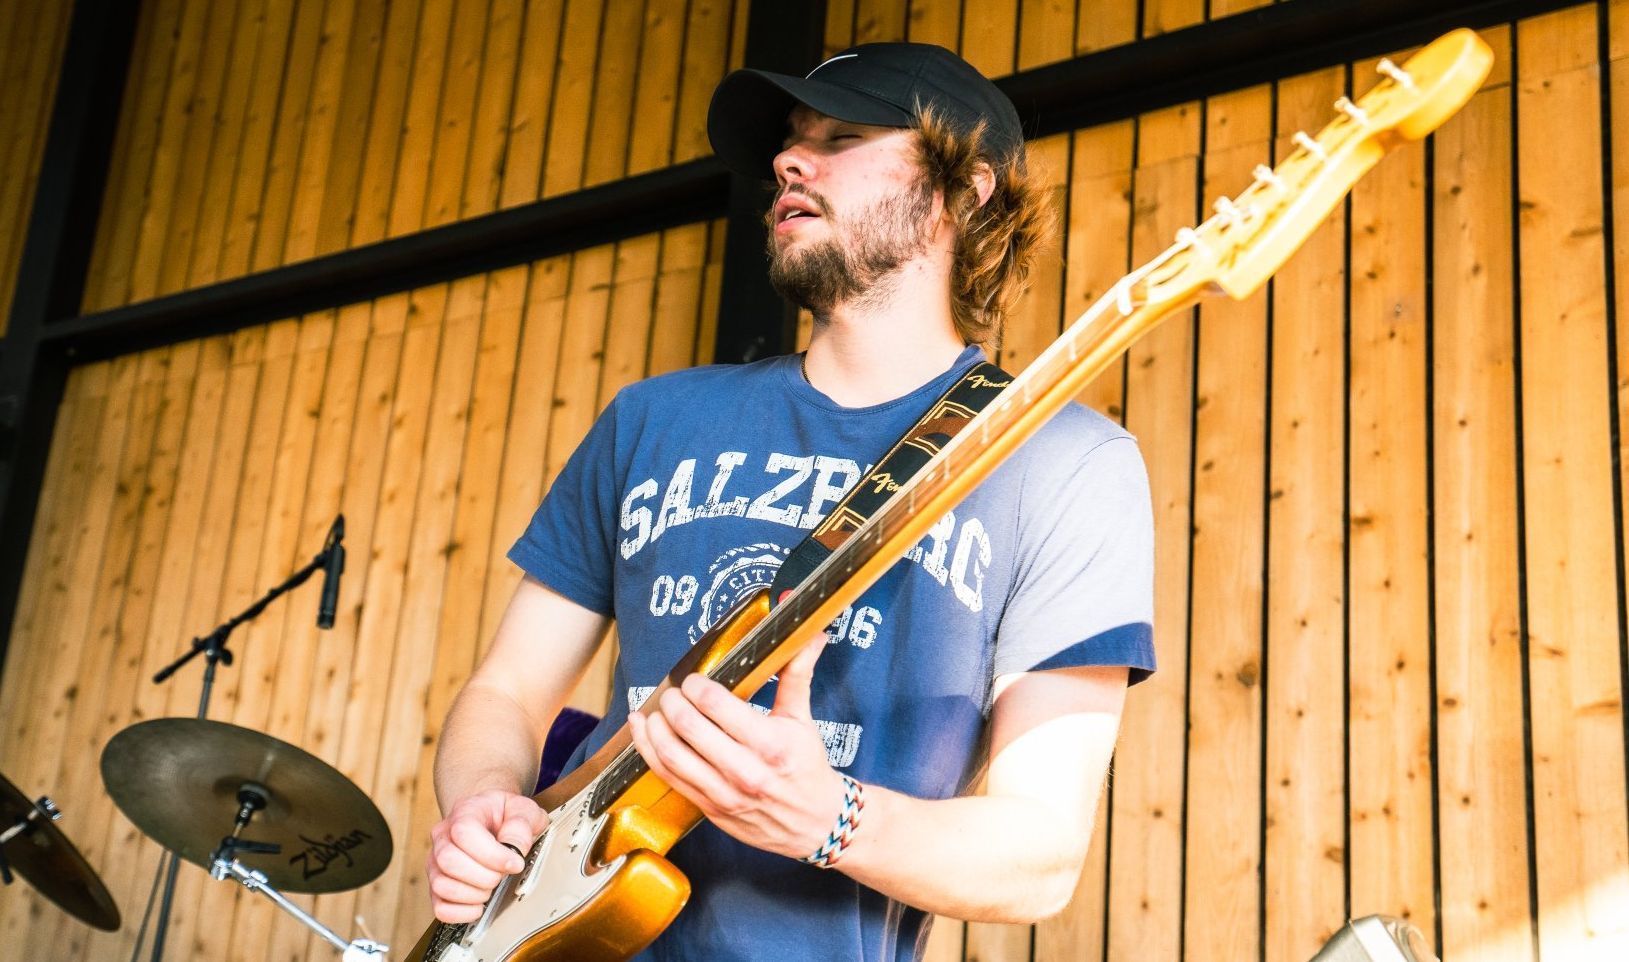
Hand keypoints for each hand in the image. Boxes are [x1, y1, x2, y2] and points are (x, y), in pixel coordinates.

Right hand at [426, 790, 548, 922]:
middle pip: (448, 861)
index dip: (492, 854)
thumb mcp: (523, 809)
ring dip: (473, 894)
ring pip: (441, 885)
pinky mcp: (437, 885)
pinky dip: (462, 912)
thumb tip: (514, 850)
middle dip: (484, 876)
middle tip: (503, 875)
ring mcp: (436, 862)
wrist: (493, 818)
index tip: (515, 863)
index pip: (464, 832)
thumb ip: (520, 825)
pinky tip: (480, 905)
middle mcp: (443, 836)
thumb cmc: (506, 815)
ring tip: (492, 887)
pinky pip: (440, 907)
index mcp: (464, 812)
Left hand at [627, 637, 847, 861]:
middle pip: (689, 727)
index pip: (717, 705)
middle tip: (673, 693)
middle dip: (672, 702)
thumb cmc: (808, 768)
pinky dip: (649, 752)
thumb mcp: (804, 719)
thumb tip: (809, 635)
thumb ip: (798, 673)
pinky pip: (669, 778)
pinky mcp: (710, 809)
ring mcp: (725, 793)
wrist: (816, 823)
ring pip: (672, 754)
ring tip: (653, 711)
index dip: (696, 687)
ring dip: (653, 728)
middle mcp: (746, 770)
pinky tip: (643, 733)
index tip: (693, 680)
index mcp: (770, 744)